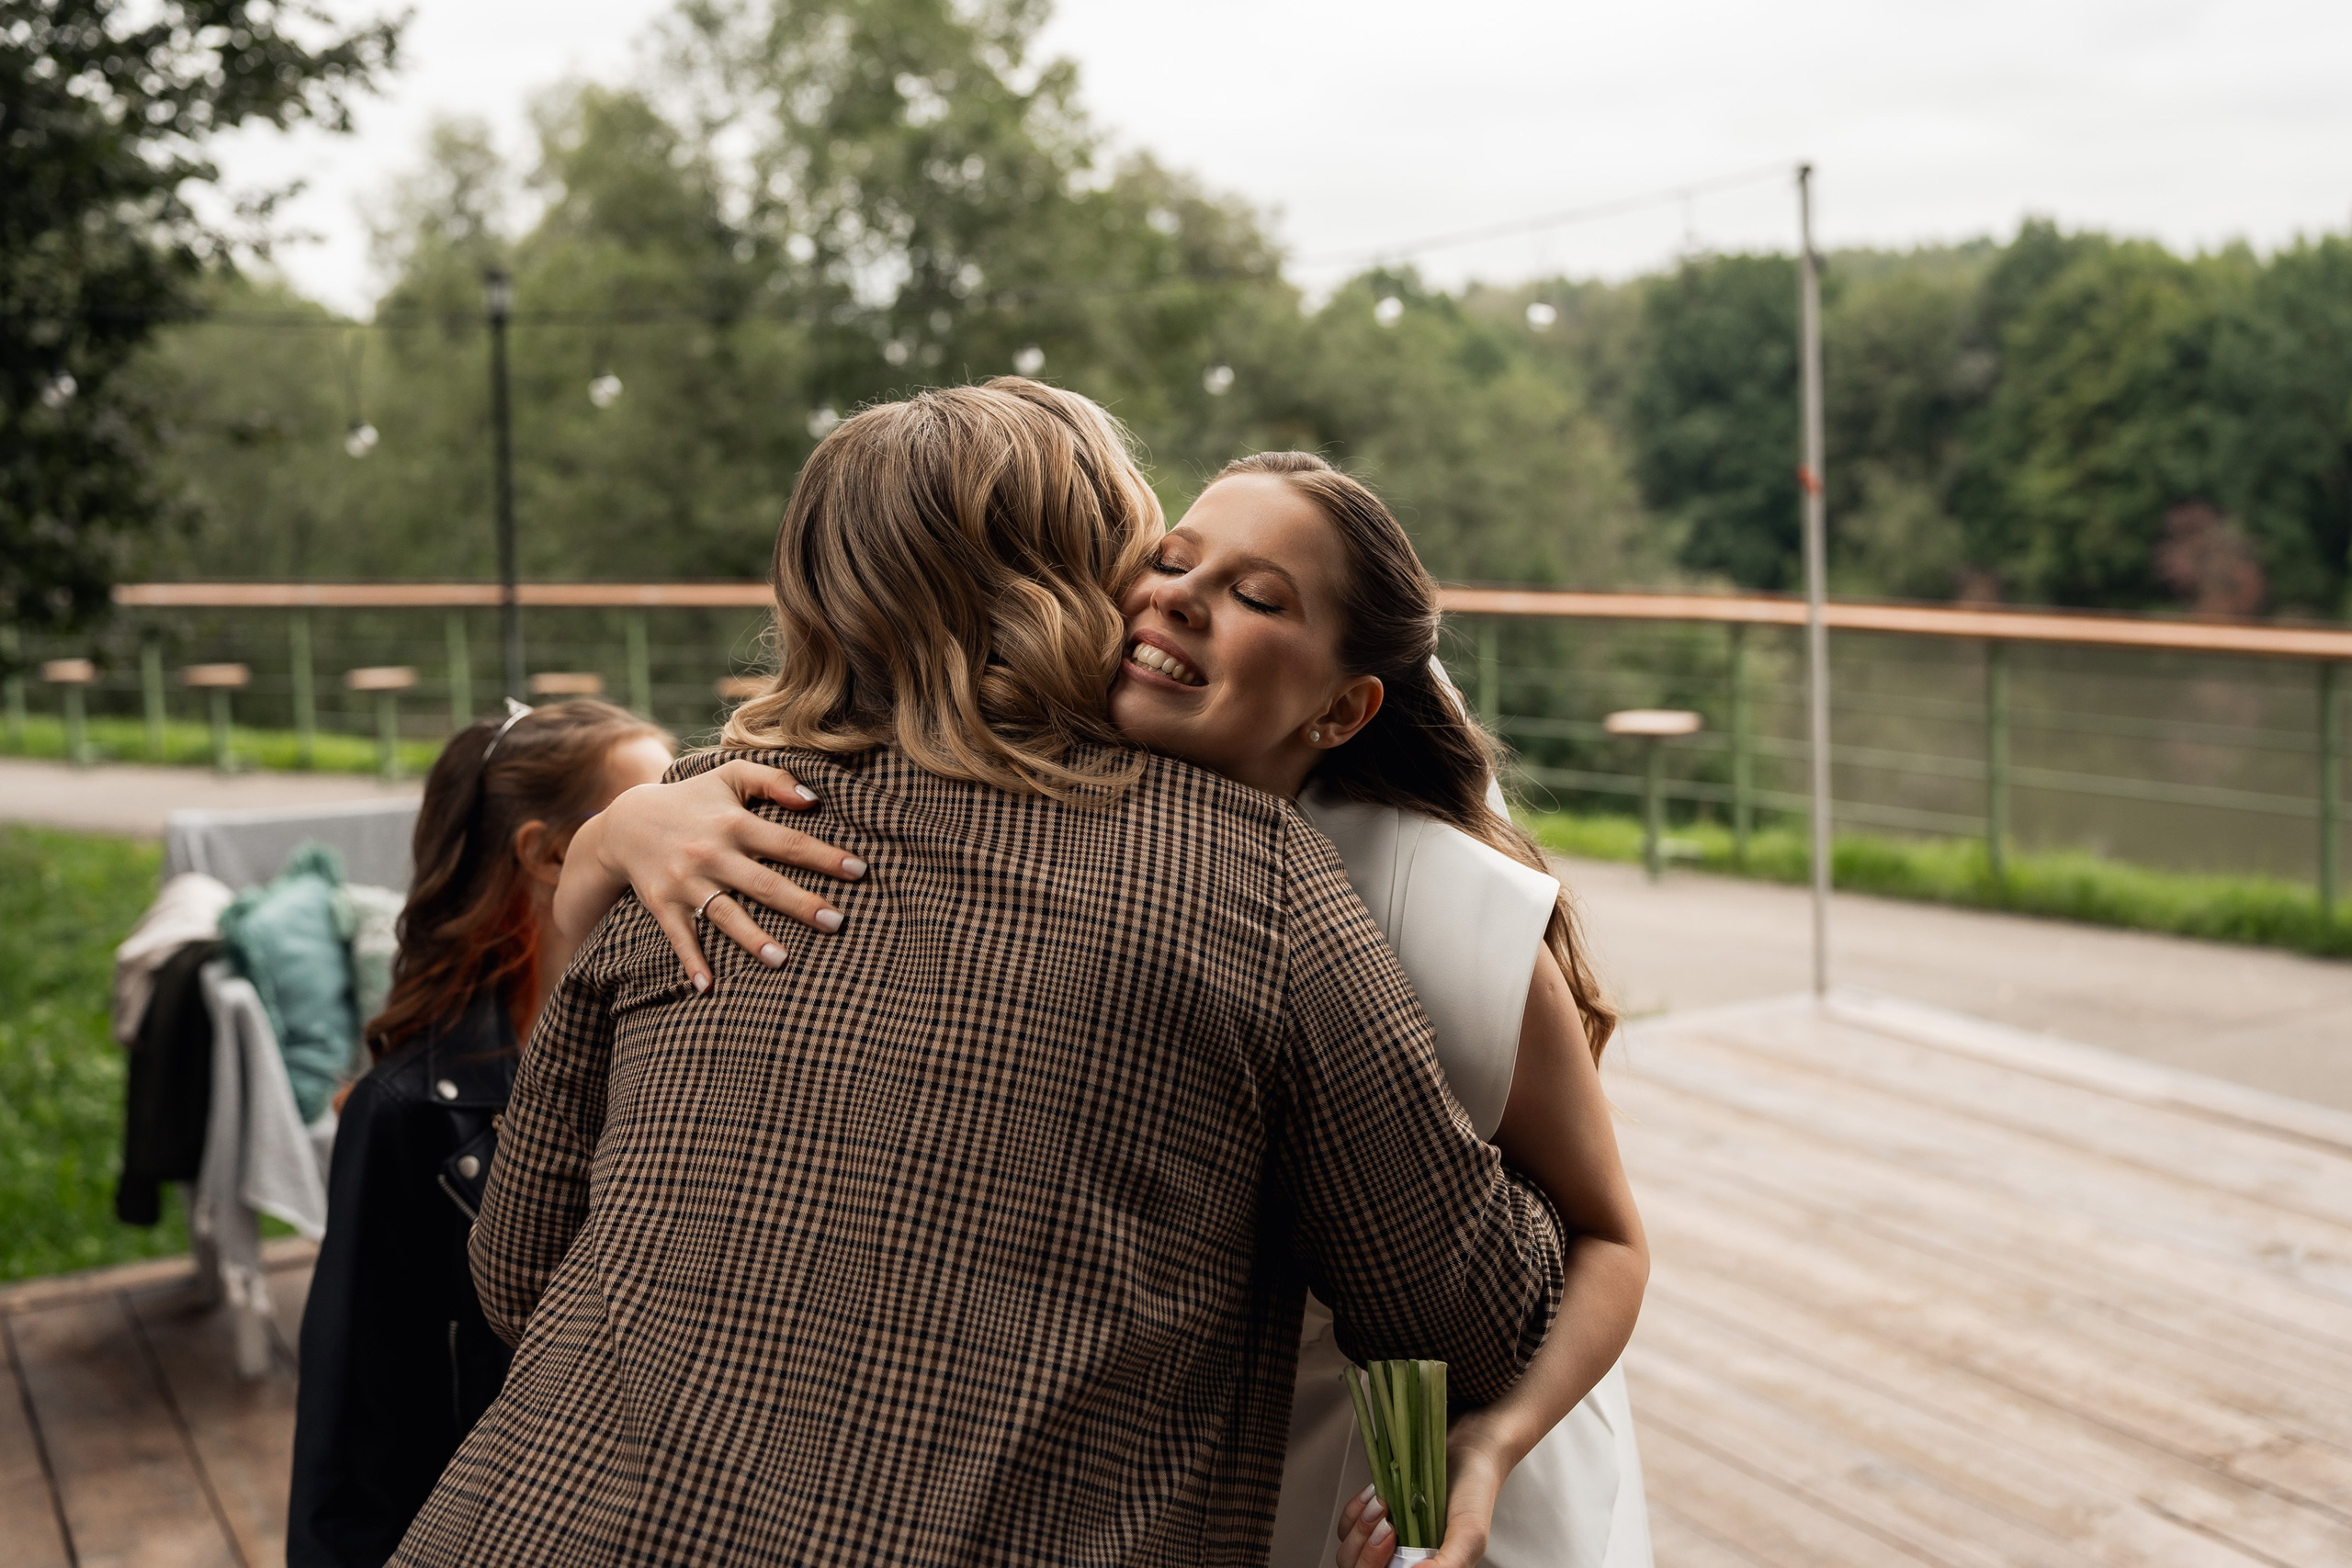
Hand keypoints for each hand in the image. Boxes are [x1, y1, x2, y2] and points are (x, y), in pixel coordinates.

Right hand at [583, 760, 866, 985]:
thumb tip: (814, 800)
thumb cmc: (693, 798)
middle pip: (764, 883)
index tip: (860, 870)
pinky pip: (679, 936)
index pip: (789, 842)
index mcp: (734, 823)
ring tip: (782, 960)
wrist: (628, 821)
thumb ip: (774, 779)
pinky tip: (707, 987)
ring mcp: (686, 882)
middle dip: (801, 904)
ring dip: (752, 939)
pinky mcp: (663, 904)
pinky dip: (691, 962)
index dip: (825, 856)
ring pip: (725, 914)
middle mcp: (712, 854)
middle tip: (836, 923)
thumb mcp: (731, 776)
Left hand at [1334, 1415, 1516, 1567]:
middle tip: (1388, 1525)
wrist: (1466, 1448)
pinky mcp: (1374, 1517)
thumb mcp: (1469, 1535)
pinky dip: (1354, 1512)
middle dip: (1368, 1551)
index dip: (1377, 1565)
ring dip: (1359, 1530)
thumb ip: (1448, 1564)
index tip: (1391, 1537)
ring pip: (1349, 1554)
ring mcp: (1385, 1540)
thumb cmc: (1473, 1493)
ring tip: (1382, 1506)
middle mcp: (1402, 1560)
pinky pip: (1347, 1526)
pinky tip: (1373, 1497)